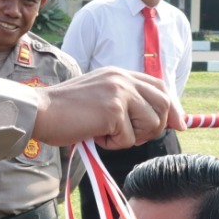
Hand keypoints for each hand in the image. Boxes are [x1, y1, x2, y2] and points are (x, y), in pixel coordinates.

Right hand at [34, 69, 181, 148]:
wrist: (40, 111)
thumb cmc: (66, 111)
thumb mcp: (100, 97)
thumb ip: (126, 102)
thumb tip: (160, 121)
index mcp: (120, 73)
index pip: (160, 86)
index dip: (172, 107)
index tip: (178, 124)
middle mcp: (122, 78)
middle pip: (163, 104)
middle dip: (155, 127)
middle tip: (133, 137)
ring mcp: (119, 93)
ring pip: (150, 123)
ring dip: (132, 137)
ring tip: (107, 135)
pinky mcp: (113, 110)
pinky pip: (128, 138)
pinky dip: (113, 144)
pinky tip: (94, 135)